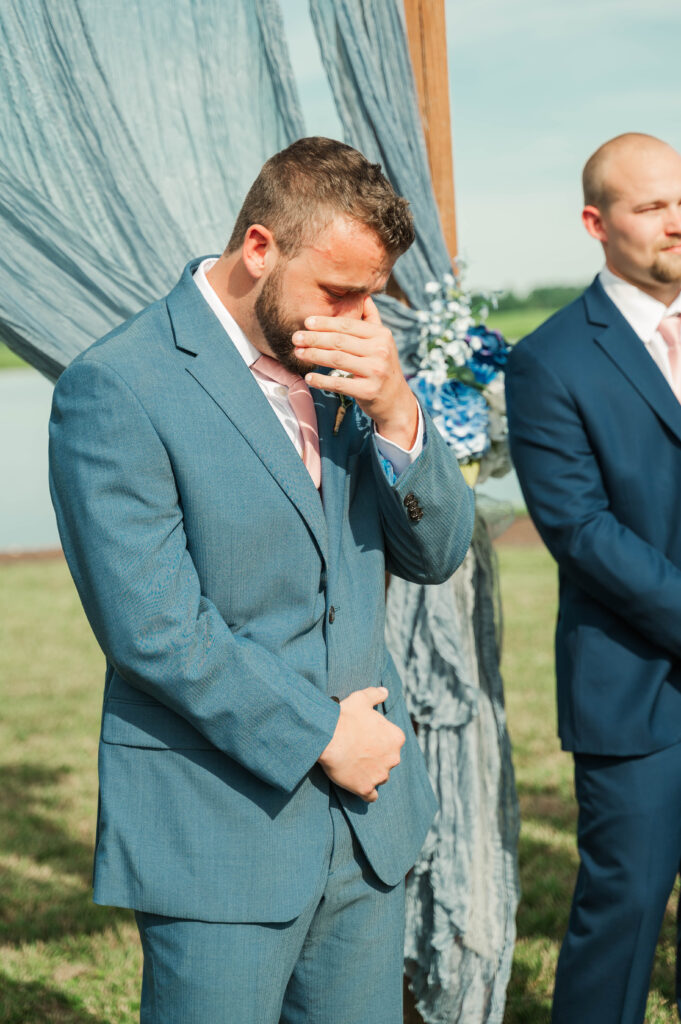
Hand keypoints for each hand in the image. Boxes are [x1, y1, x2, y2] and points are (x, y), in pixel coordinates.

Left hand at [293, 297, 418, 449]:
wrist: (396, 400)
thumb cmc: (383, 367)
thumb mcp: (383, 341)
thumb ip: (372, 319)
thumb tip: (364, 294)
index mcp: (382, 335)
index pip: (348, 325)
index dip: (325, 323)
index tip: (307, 322)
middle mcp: (380, 351)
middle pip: (340, 341)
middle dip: (314, 338)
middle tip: (296, 338)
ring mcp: (375, 371)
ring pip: (337, 360)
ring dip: (314, 356)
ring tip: (298, 353)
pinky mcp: (368, 391)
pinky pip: (339, 383)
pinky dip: (322, 380)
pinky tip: (309, 377)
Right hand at [317, 686, 404, 801]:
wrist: (329, 737)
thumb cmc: (346, 717)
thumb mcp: (362, 699)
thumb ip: (376, 694)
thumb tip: (385, 691)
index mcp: (396, 737)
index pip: (392, 743)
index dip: (379, 741)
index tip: (365, 739)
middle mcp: (393, 758)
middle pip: (387, 761)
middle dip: (377, 758)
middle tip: (358, 752)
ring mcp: (380, 775)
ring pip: (380, 777)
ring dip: (371, 774)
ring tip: (354, 767)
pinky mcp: (366, 788)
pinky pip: (371, 796)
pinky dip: (366, 792)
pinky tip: (358, 786)